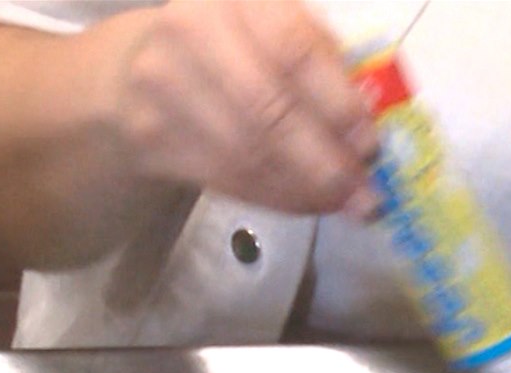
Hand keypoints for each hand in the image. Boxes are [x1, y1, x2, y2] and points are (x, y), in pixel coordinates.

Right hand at [104, 0, 381, 216]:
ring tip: (342, 204)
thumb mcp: (276, 31)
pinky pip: (225, 177)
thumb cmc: (234, 46)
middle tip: (364, 194)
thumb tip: (369, 123)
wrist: (139, 62)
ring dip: (304, 188)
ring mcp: (162, 82)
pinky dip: (274, 196)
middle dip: (325, 161)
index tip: (370, 143)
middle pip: (269, 109)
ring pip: (247, 152)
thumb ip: (323, 64)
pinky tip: (305, 203)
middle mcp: (193, 30)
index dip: (338, 102)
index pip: (294, 50)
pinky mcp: (150, 134)